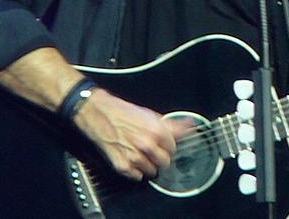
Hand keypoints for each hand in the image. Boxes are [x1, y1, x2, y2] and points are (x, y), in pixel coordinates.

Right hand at [71, 89, 194, 180]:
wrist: (99, 114)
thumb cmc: (122, 113)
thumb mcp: (150, 115)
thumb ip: (171, 125)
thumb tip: (189, 126)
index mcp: (157, 131)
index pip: (173, 149)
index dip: (168, 147)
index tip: (164, 145)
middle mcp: (147, 145)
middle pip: (165, 163)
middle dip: (161, 158)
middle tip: (153, 152)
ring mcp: (134, 157)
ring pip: (152, 172)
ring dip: (148, 165)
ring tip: (140, 154)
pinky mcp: (122, 166)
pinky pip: (137, 177)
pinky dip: (135, 171)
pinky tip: (131, 159)